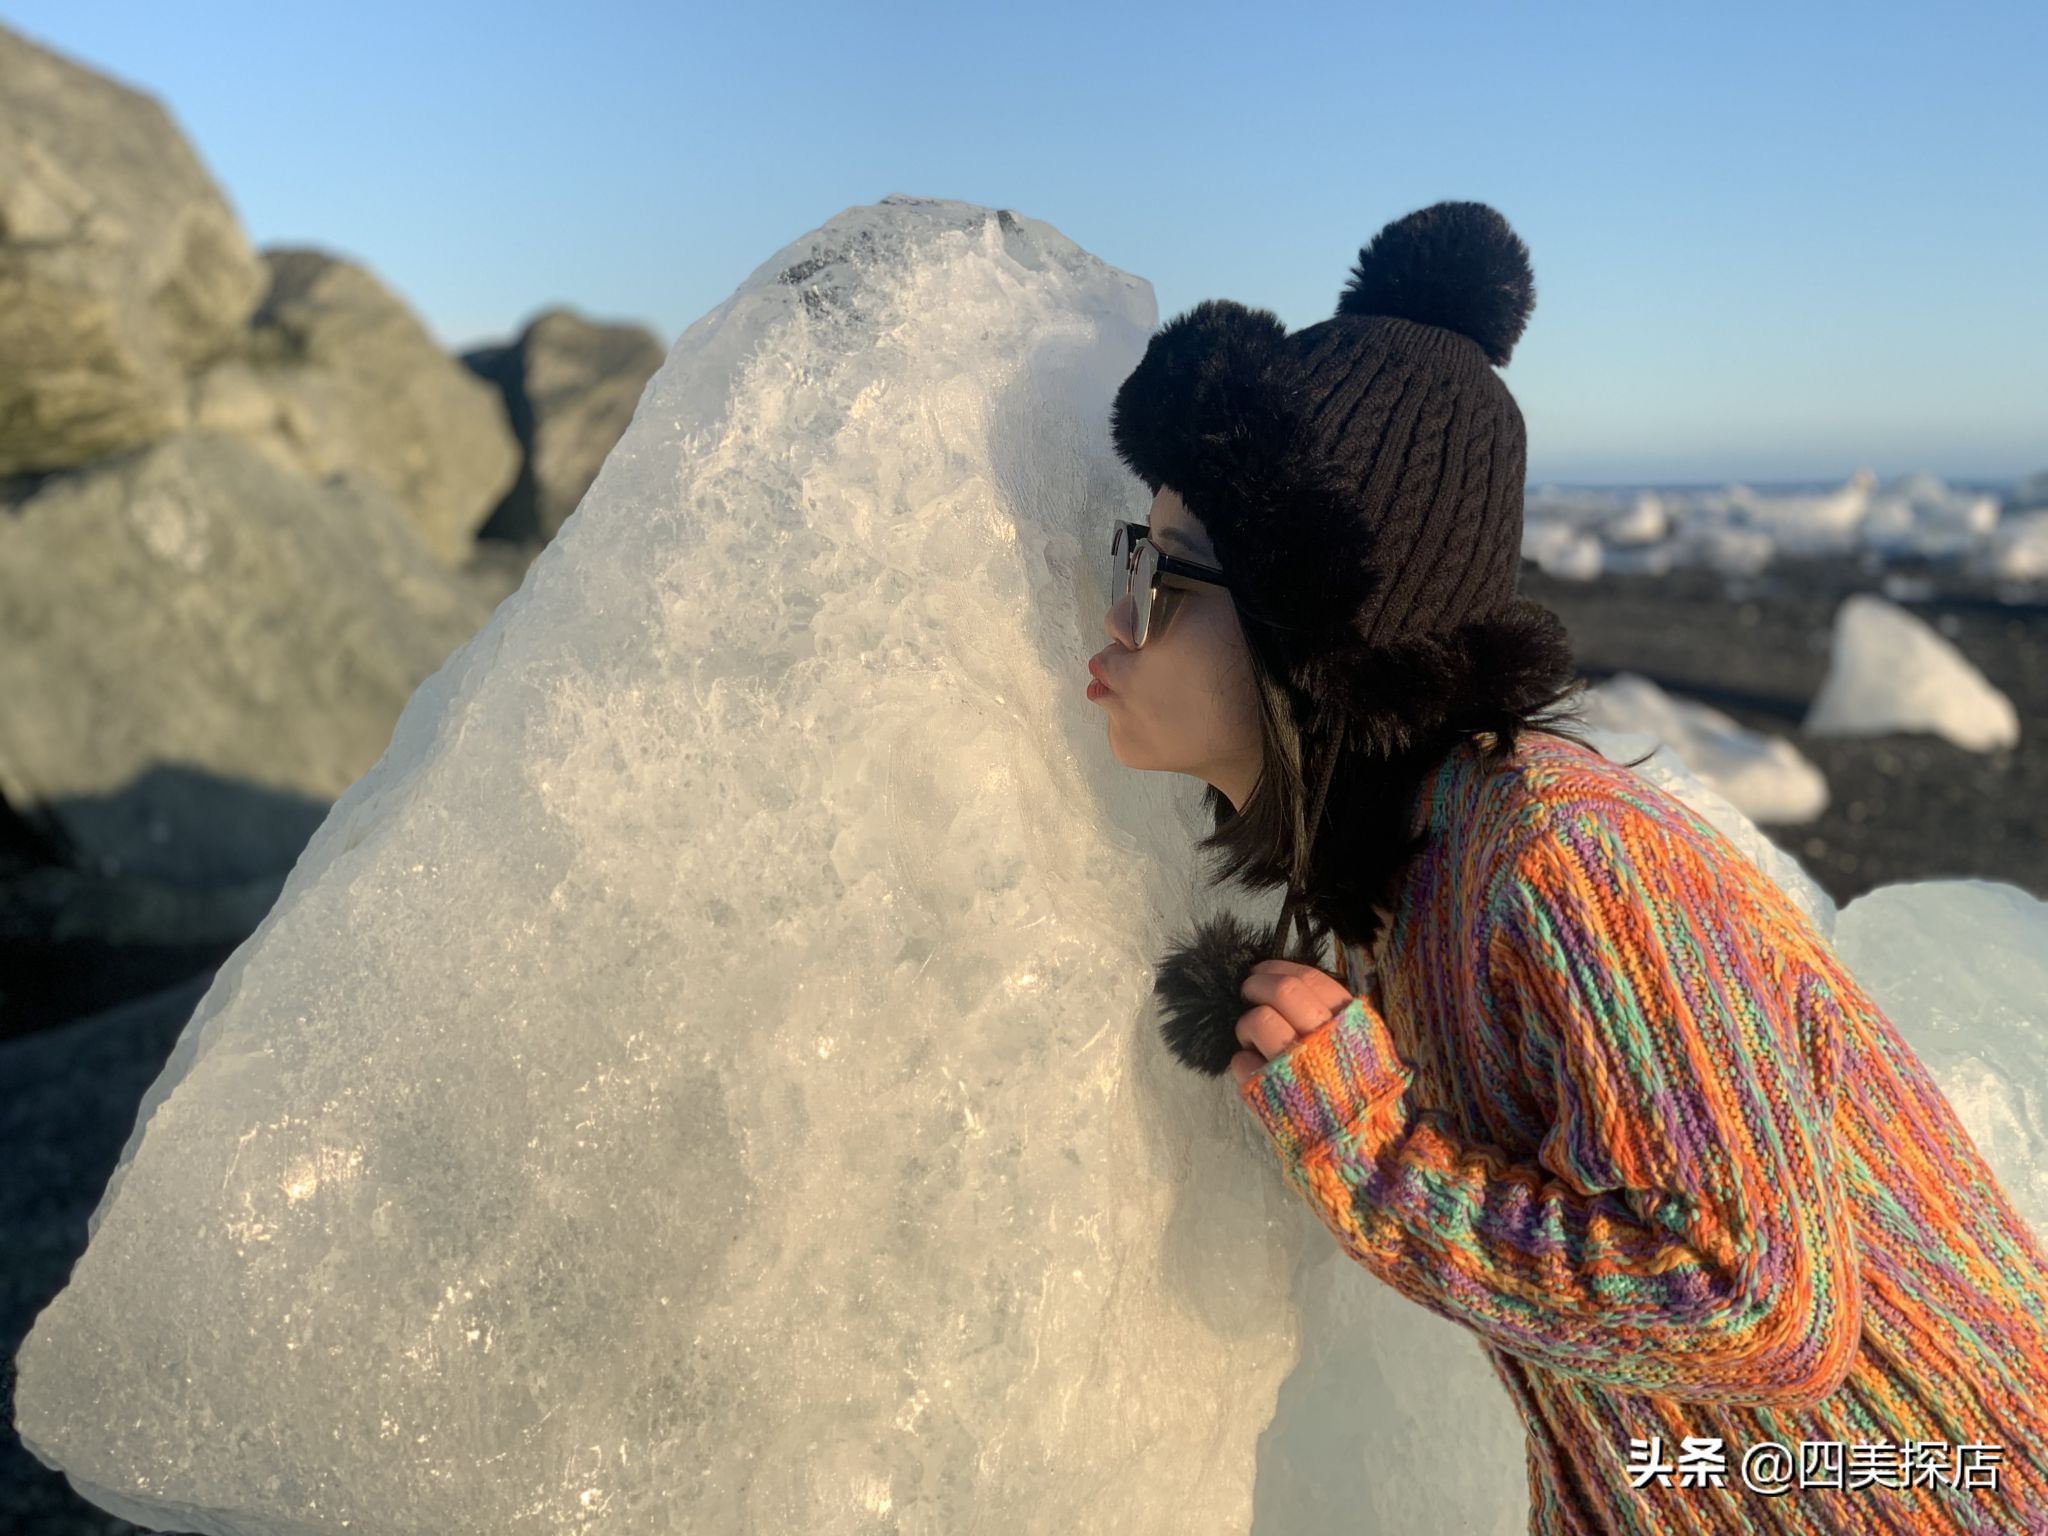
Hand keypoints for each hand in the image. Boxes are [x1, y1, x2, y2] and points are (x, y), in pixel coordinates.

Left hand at [1229, 958, 1355, 1086]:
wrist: (1363, 1150)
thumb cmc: (1362, 1096)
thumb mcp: (1366, 1049)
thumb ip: (1339, 1019)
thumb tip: (1294, 989)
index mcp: (1351, 1024)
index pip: (1311, 979)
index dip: (1280, 969)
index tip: (1264, 970)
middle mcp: (1325, 1039)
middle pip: (1283, 991)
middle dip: (1257, 984)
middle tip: (1247, 990)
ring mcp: (1296, 1065)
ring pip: (1259, 1021)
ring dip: (1246, 1023)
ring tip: (1249, 1035)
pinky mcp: (1270, 1093)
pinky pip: (1243, 1063)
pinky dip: (1242, 1062)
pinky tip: (1252, 1069)